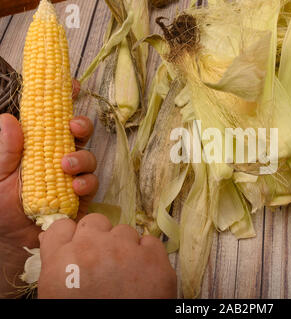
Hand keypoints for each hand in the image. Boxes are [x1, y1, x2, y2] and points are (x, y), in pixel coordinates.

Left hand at [0, 113, 97, 296]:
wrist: (9, 238)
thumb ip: (5, 152)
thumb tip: (10, 119)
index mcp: (36, 145)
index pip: (52, 117)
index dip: (64, 98)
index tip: (73, 85)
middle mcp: (57, 155)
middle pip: (79, 132)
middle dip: (81, 125)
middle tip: (73, 127)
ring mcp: (71, 175)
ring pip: (89, 156)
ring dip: (82, 157)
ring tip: (66, 166)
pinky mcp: (81, 196)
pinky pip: (91, 183)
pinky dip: (85, 182)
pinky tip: (74, 187)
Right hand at [38, 214, 176, 298]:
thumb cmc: (84, 318)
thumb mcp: (58, 295)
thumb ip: (59, 267)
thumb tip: (65, 248)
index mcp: (61, 261)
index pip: (61, 227)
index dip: (72, 236)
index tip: (78, 245)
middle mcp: (91, 247)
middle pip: (94, 221)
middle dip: (99, 236)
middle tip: (104, 259)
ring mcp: (125, 249)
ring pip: (124, 231)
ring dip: (125, 246)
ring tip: (126, 272)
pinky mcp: (153, 257)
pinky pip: (150, 242)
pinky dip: (148, 255)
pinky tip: (145, 274)